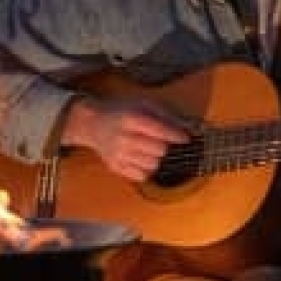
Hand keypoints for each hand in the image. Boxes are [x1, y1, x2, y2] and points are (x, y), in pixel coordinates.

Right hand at [63, 96, 188, 183]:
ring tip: (150, 148)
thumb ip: (166, 114)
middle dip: (165, 146)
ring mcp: (118, 155)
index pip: (160, 131)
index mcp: (130, 119)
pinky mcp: (116, 167)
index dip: (176, 135)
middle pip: (159, 150)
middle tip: (161, 140)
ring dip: (156, 157)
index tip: (185, 137)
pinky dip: (147, 168)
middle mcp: (123, 138)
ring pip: (153, 165)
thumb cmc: (121, 112)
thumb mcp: (143, 104)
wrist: (93, 124)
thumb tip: (187, 128)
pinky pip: (142, 176)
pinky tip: (141, 158)